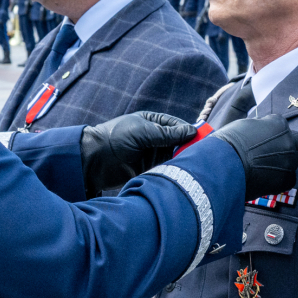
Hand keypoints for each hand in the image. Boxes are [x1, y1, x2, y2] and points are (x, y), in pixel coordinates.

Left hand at [80, 112, 196, 198]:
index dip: (190, 132)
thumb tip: (192, 131)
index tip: (203, 140)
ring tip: (193, 167)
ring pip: (174, 158)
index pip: (177, 126)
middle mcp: (155, 138)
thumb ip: (167, 133)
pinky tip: (181, 176)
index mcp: (153, 122)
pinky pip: (166, 170)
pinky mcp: (149, 170)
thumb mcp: (143, 131)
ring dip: (182, 162)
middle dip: (188, 148)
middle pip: (179, 143)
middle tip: (202, 156)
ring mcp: (152, 155)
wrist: (93, 159)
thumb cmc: (116, 137)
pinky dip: (173, 172)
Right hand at [211, 115, 297, 200]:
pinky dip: (278, 177)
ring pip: (291, 160)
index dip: (270, 132)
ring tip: (262, 167)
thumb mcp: (244, 124)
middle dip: (283, 144)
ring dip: (281, 161)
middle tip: (267, 152)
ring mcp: (290, 161)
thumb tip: (262, 128)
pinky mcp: (287, 179)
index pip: (280, 125)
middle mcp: (289, 141)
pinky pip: (288, 178)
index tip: (260, 139)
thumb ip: (259, 126)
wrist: (225, 164)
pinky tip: (264, 177)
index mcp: (279, 123)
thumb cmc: (229, 142)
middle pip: (293, 141)